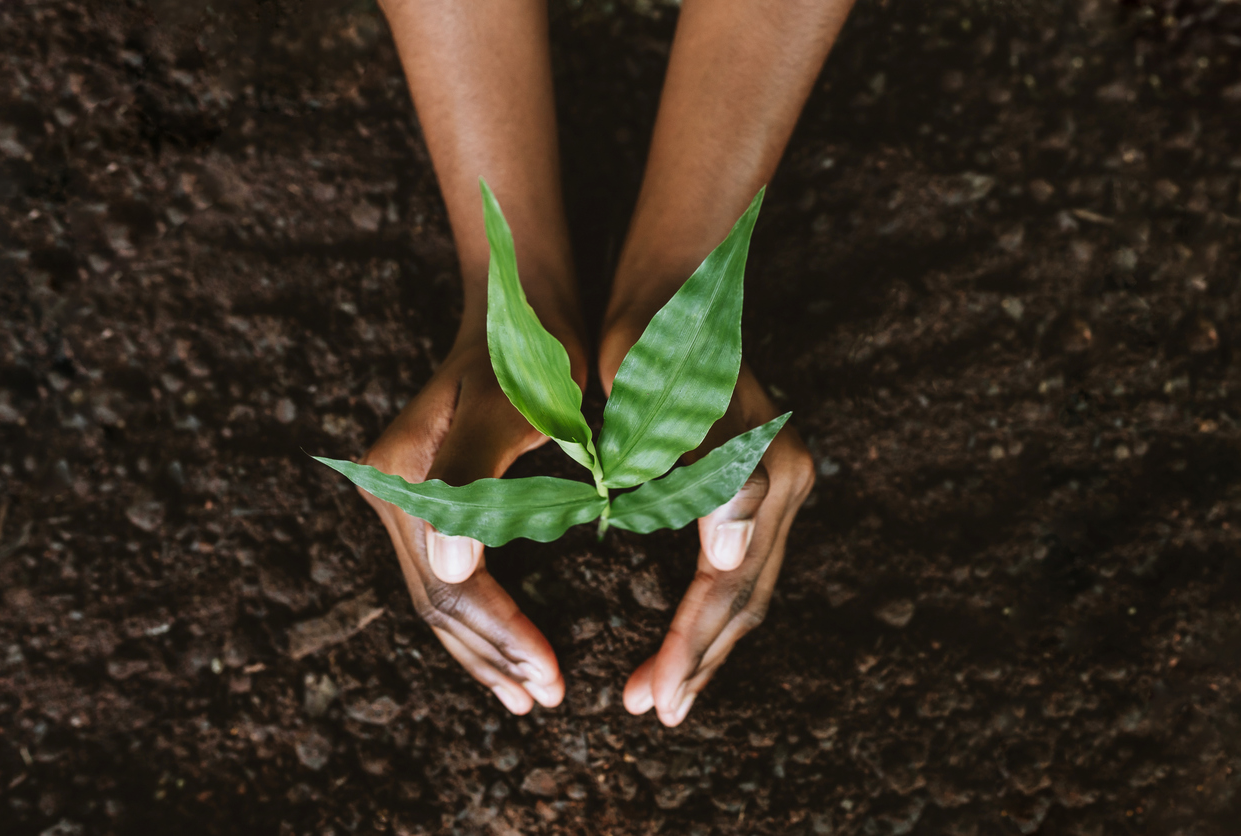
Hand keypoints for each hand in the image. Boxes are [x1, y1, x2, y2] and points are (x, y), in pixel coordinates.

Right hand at [358, 328, 578, 713]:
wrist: (520, 305)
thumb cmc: (530, 351)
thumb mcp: (511, 406)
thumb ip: (473, 478)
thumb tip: (453, 566)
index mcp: (404, 477)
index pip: (453, 584)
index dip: (502, 635)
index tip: (552, 677)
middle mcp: (391, 493)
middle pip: (438, 602)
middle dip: (494, 656)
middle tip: (546, 698)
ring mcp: (404, 499)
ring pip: (440, 599)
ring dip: (484, 651)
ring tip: (528, 694)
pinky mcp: (427, 502)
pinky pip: (449, 578)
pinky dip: (480, 621)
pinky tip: (507, 650)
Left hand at [600, 324, 814, 725]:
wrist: (671, 284)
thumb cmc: (652, 341)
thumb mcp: (666, 402)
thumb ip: (706, 476)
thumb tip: (728, 560)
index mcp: (766, 475)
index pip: (726, 586)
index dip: (687, 646)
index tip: (647, 699)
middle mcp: (785, 484)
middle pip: (746, 598)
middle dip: (699, 659)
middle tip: (651, 710)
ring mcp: (777, 482)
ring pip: (747, 587)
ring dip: (707, 643)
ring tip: (664, 689)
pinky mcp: (758, 479)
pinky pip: (740, 563)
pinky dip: (711, 607)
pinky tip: (683, 630)